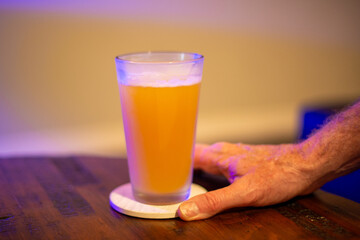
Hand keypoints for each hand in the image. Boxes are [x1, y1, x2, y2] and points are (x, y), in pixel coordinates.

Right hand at [177, 142, 318, 220]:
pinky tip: (214, 173)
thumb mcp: (244, 194)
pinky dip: (209, 165)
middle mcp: (225, 152)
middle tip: (167, 169)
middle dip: (180, 159)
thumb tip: (186, 211)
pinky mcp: (246, 159)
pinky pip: (220, 159)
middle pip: (195, 153)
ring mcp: (236, 154)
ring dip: (194, 161)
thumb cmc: (278, 175)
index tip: (157, 164)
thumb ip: (214, 202)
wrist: (305, 164)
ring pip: (208, 155)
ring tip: (184, 171)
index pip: (187, 154)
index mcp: (219, 157)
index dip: (171, 158)